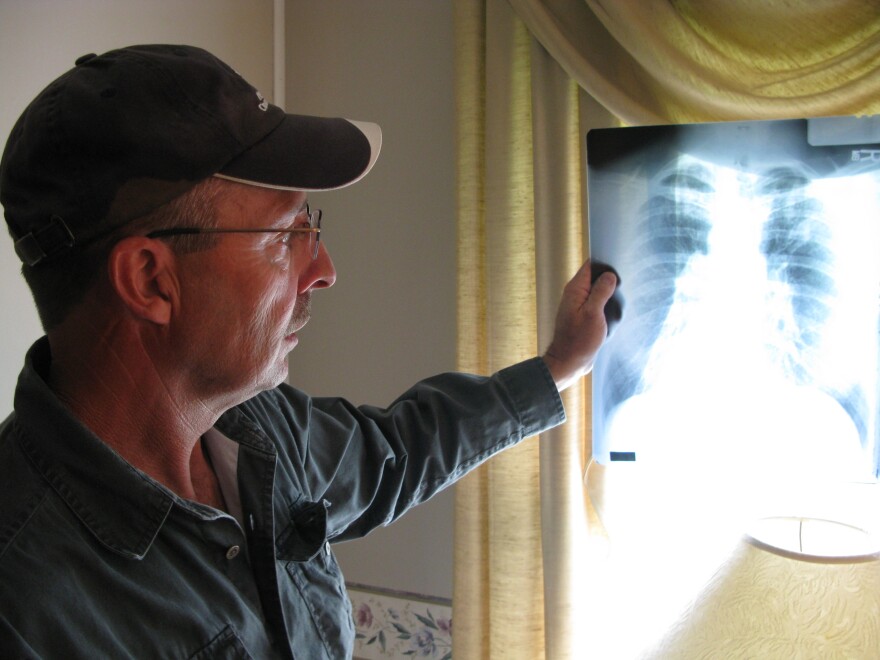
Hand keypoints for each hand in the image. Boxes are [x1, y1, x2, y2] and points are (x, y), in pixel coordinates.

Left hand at [542, 260, 619, 391]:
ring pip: (598, 291)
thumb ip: (601, 292)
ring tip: (623, 296)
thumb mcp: (593, 314)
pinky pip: (598, 304)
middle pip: (596, 277)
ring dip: (609, 293)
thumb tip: (610, 275)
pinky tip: (616, 310)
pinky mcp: (585, 316)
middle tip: (626, 282)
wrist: (569, 363)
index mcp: (576, 290)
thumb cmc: (579, 341)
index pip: (590, 266)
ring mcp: (580, 306)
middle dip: (610, 278)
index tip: (620, 265)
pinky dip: (607, 305)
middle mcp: (576, 295)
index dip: (605, 263)